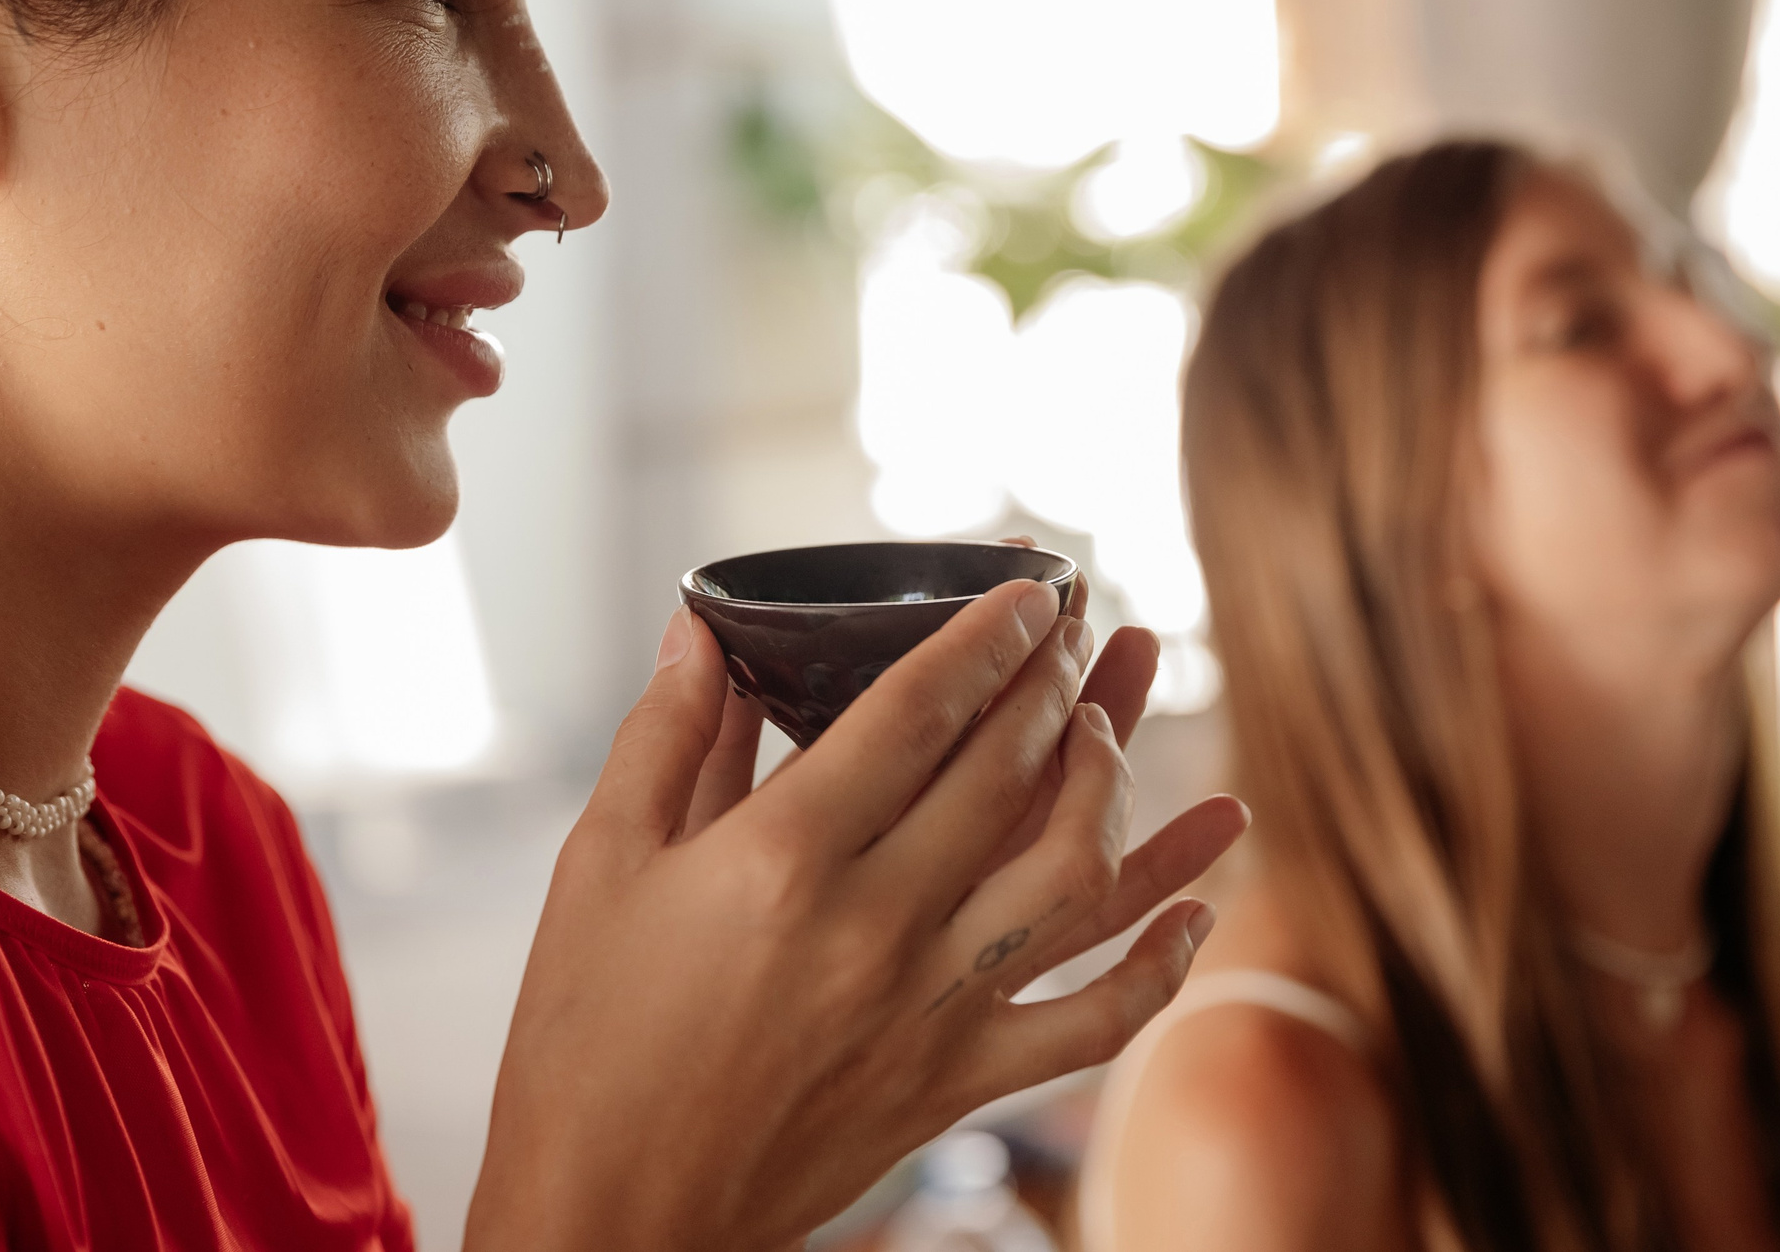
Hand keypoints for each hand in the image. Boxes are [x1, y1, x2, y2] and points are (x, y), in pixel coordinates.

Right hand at [465, 580, 1246, 1251]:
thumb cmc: (586, 1038)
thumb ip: (668, 735)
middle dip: (1060, 682)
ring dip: (1117, 789)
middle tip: (1085, 627)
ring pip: (1072, 878)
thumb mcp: (601, 866)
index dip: (988, 637)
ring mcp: (930, 1011)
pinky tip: (1193, 907)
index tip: (1035, 589)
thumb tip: (705, 629)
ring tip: (1122, 725)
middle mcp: (877, 926)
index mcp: (784, 858)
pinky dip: (1157, 964)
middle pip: (1009, 774)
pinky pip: (1092, 1022)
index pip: (919, 712)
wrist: (611, 1214)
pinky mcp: (955, 1087)